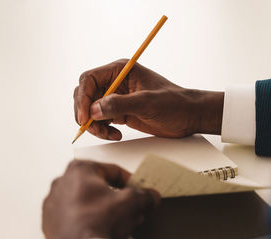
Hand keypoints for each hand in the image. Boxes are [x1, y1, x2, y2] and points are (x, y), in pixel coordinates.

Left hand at [42, 160, 159, 238]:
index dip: (130, 180)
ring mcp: (53, 202)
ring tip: (115, 220)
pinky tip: (99, 229)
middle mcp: (62, 182)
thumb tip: (150, 196)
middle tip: (127, 205)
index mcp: (79, 169)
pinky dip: (86, 219)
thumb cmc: (95, 224)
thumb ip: (144, 195)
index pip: (113, 170)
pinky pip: (73, 215)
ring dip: (100, 207)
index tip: (136, 188)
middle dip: (115, 195)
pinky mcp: (50, 221)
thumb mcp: (131, 203)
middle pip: (98, 185)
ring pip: (85, 200)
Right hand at [74, 59, 223, 139]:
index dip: (83, 98)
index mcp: (120, 70)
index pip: (89, 79)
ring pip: (90, 110)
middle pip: (85, 95)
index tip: (85, 117)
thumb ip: (120, 104)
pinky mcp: (118, 111)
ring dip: (94, 124)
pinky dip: (102, 129)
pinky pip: (100, 120)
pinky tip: (115, 134)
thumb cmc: (174, 103)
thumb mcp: (147, 103)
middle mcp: (114, 82)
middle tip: (94, 128)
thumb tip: (94, 109)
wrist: (188, 116)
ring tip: (109, 134)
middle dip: (85, 113)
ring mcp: (116, 97)